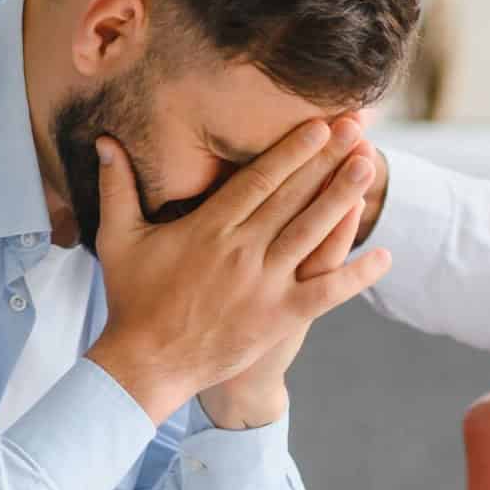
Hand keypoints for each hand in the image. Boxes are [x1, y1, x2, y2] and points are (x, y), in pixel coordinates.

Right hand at [86, 115, 389, 421]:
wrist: (145, 364)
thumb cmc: (132, 300)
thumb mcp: (119, 238)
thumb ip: (118, 187)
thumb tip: (105, 142)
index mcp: (208, 228)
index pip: (258, 180)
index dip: (292, 150)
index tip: (318, 124)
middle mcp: (241, 251)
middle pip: (293, 197)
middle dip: (326, 159)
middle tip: (356, 128)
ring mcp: (263, 285)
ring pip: (311, 234)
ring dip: (343, 199)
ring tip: (368, 166)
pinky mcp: (278, 318)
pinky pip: (326, 293)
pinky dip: (356, 275)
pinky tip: (384, 256)